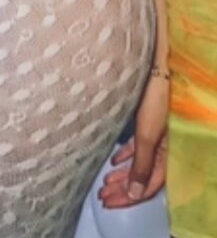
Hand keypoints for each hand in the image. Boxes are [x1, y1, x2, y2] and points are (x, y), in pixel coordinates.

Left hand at [98, 73, 167, 207]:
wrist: (154, 66)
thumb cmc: (153, 99)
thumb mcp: (147, 135)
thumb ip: (142, 165)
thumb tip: (135, 195)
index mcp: (166, 153)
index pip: (149, 185)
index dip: (130, 197)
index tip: (110, 203)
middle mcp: (162, 146)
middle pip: (142, 176)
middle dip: (122, 188)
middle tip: (103, 196)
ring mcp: (154, 134)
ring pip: (138, 162)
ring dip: (121, 174)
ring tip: (104, 183)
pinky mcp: (146, 121)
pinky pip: (137, 146)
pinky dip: (125, 155)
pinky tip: (114, 160)